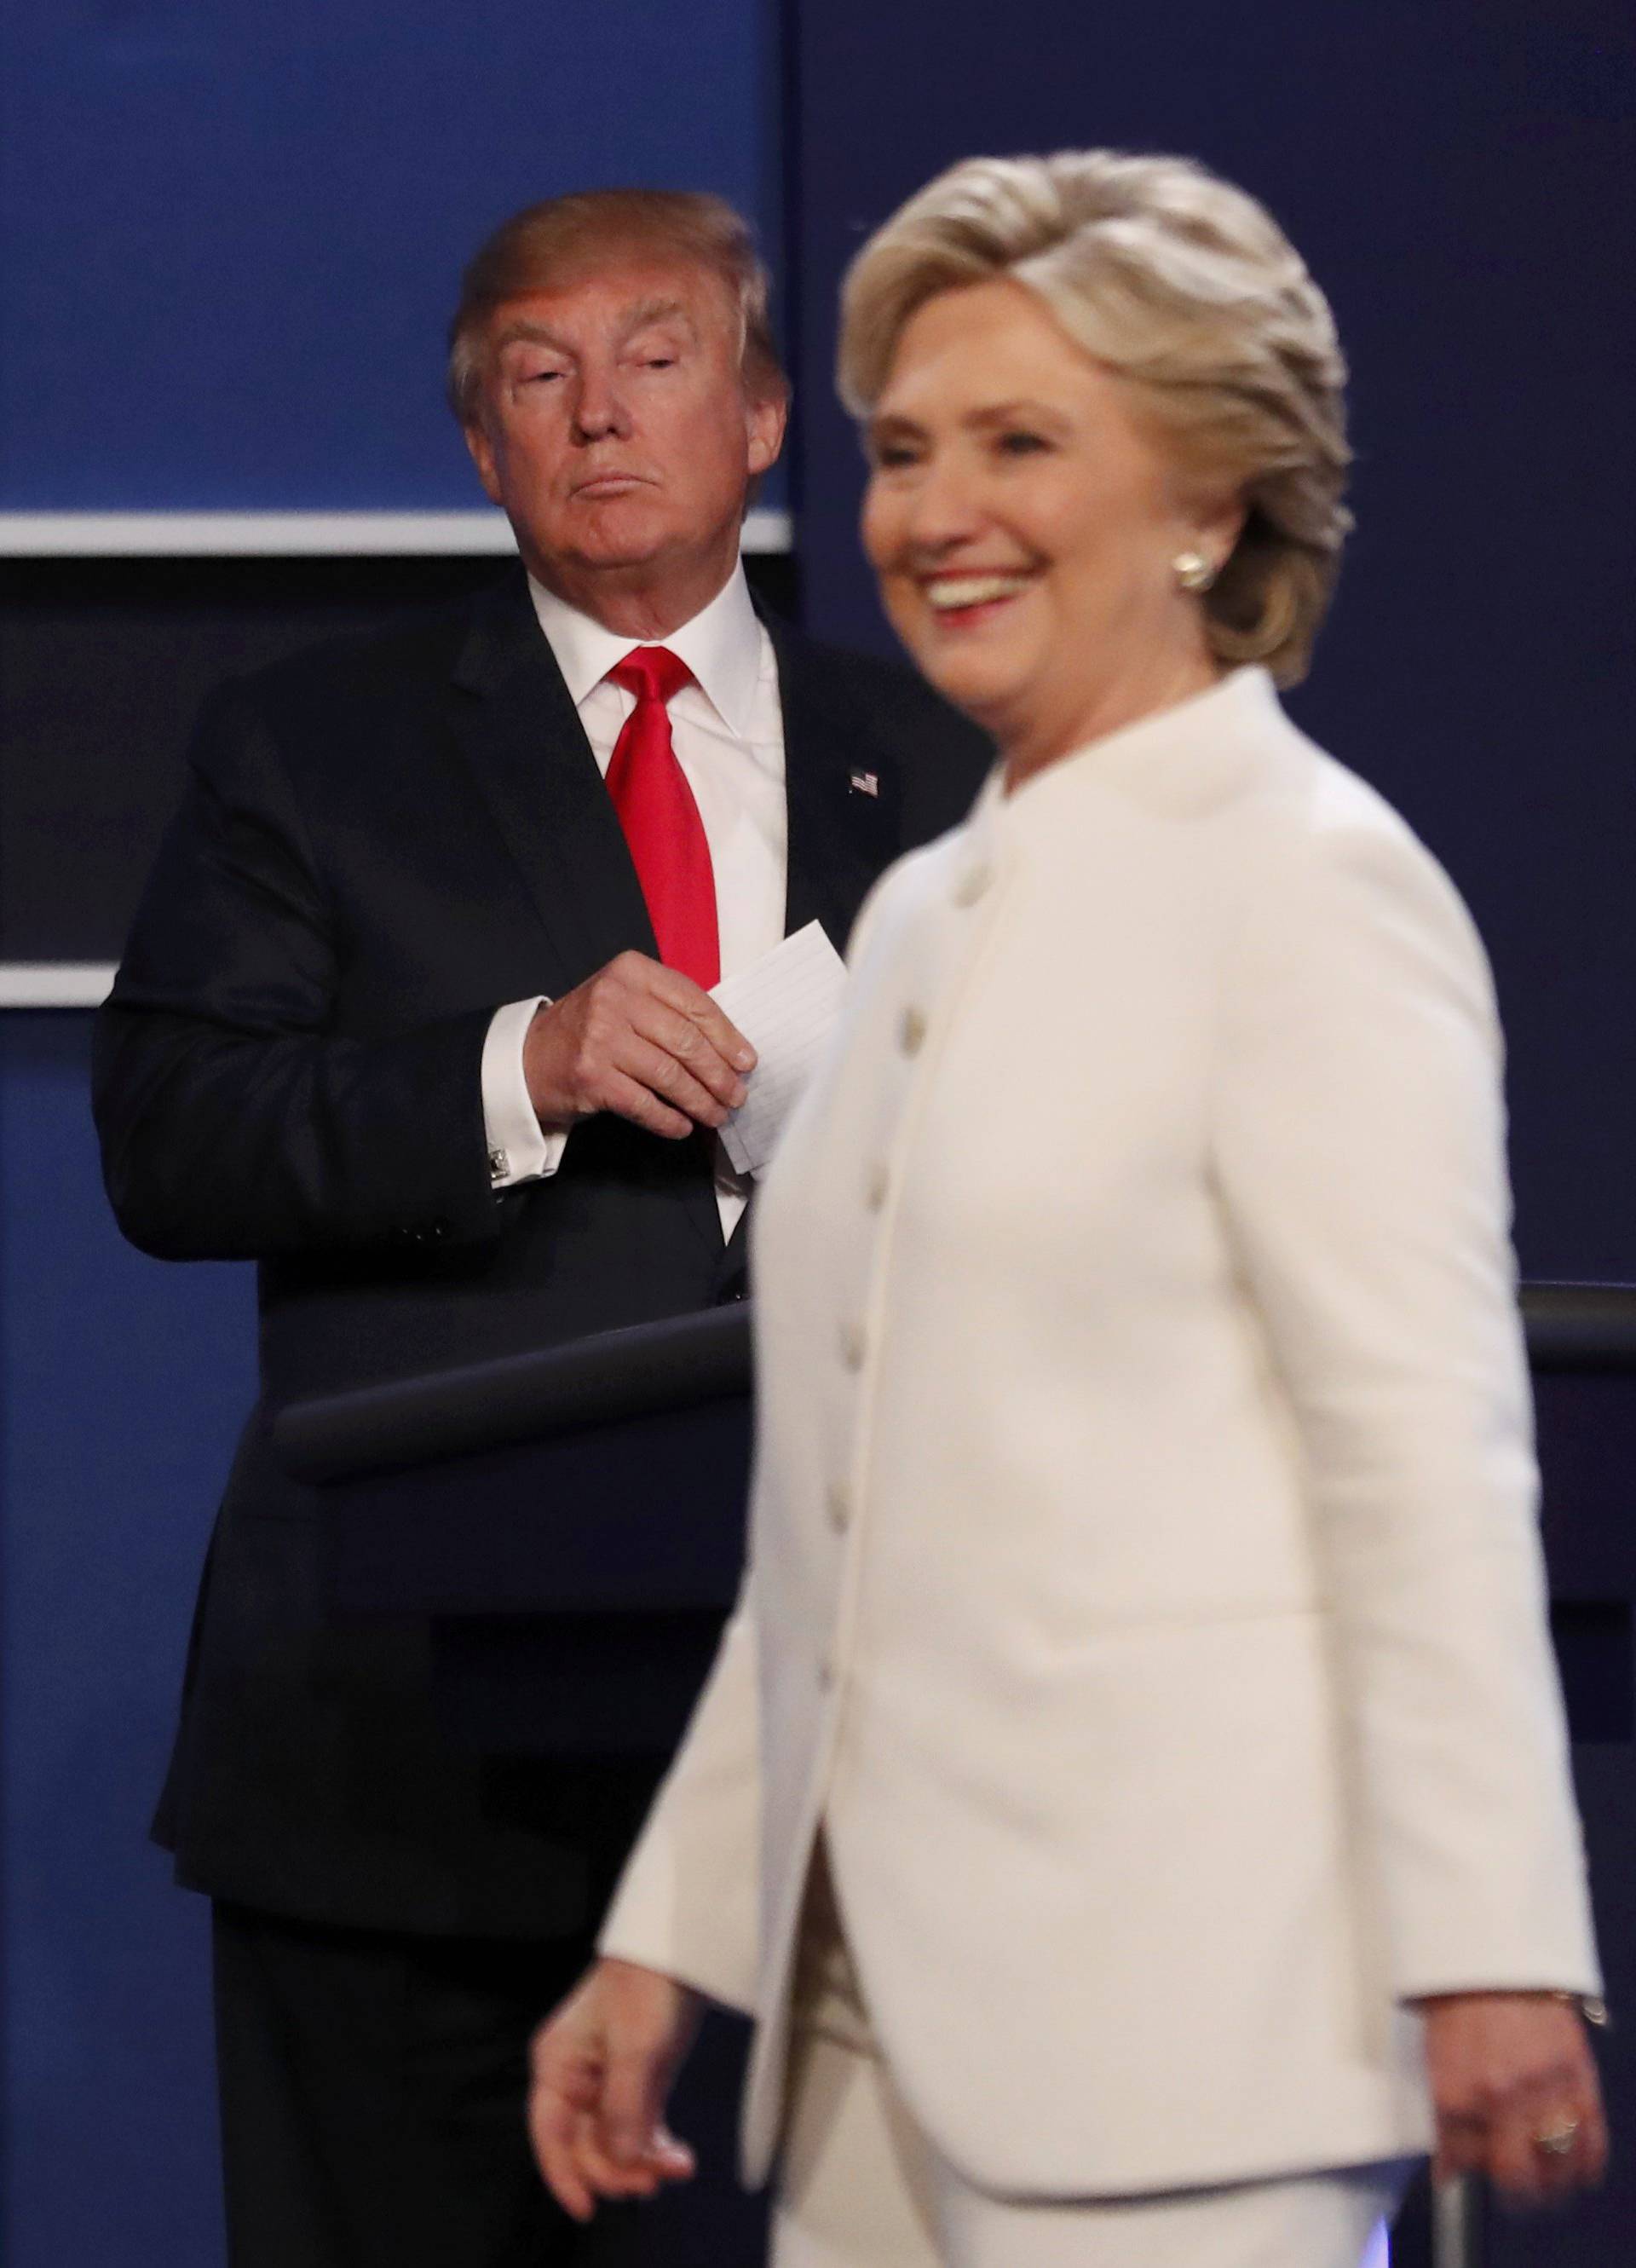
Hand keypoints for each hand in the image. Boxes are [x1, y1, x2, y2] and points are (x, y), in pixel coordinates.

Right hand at [523, 953, 754, 1141]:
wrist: (528, 1058)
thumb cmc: (589, 1030)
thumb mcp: (625, 1000)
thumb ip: (668, 1011)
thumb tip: (729, 1050)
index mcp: (632, 971)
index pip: (694, 1003)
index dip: (727, 1036)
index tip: (747, 1062)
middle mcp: (615, 999)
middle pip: (686, 1042)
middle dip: (718, 1075)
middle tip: (736, 1096)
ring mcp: (601, 1038)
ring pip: (670, 1075)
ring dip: (699, 1101)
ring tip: (716, 1115)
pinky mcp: (592, 1078)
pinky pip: (644, 1104)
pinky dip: (668, 1120)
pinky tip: (682, 1127)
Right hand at [528, 1958, 703, 2221]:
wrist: (684, 1945)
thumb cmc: (648, 1983)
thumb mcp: (636, 2048)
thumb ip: (625, 2109)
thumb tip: (622, 2165)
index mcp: (558, 2062)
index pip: (550, 2135)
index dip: (565, 2176)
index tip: (587, 2209)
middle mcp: (577, 2075)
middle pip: (586, 2144)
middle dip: (618, 2168)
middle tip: (654, 2181)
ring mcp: (608, 2078)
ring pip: (616, 2140)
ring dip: (643, 2161)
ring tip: (678, 2167)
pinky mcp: (638, 2077)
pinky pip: (639, 2127)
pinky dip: (656, 2146)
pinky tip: (678, 2158)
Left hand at [1417, 1991, 1607, 2204]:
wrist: (1492, 1941)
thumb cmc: (1454, 1991)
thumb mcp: (1433, 2050)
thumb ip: (1445, 2104)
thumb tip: (1449, 2155)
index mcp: (1452, 2091)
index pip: (1458, 2161)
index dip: (1460, 2170)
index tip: (1460, 2169)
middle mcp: (1498, 2100)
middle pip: (1515, 2179)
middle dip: (1512, 2190)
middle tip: (1511, 2186)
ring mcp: (1542, 2090)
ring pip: (1557, 2167)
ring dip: (1553, 2182)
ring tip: (1546, 2180)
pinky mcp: (1578, 2075)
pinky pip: (1591, 2139)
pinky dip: (1587, 2160)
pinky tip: (1579, 2166)